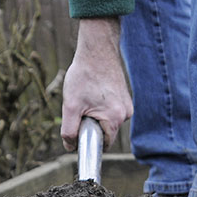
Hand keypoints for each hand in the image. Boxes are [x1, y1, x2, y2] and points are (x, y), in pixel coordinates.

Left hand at [61, 17, 132, 150]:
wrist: (97, 49)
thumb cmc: (84, 75)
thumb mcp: (71, 106)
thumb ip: (69, 131)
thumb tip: (70, 147)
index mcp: (115, 118)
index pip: (103, 144)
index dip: (88, 142)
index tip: (78, 131)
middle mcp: (126, 113)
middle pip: (105, 133)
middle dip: (91, 126)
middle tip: (80, 108)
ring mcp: (127, 105)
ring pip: (107, 122)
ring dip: (95, 116)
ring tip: (87, 98)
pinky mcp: (125, 97)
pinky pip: (111, 111)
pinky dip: (101, 107)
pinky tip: (93, 93)